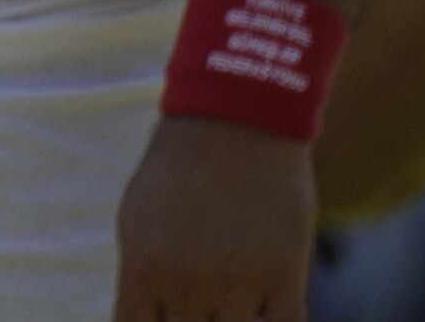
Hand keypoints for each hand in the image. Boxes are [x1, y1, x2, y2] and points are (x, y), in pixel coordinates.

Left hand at [112, 118, 311, 319]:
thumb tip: (142, 313)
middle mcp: (187, 285)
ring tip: (232, 302)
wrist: (235, 121)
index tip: (164, 318)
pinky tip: (269, 313)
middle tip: (202, 304)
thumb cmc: (181, 166)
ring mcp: (238, 286)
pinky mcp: (285, 279)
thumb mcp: (139, 217)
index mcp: (143, 269)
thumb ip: (143, 273)